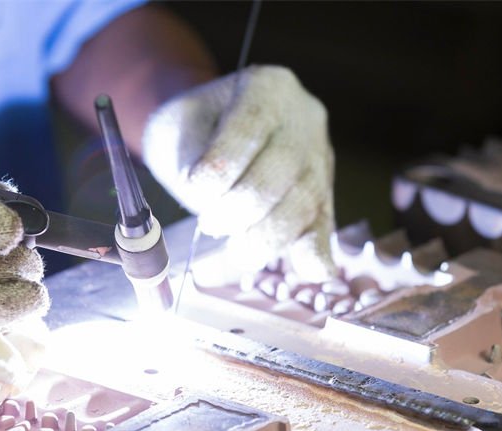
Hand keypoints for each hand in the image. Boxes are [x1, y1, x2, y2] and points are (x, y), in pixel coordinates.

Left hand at [142, 65, 335, 281]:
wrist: (211, 130)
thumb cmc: (192, 129)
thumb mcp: (177, 128)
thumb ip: (191, 158)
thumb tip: (207, 201)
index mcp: (268, 87)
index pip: (251, 127)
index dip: (222, 166)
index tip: (194, 189)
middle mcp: (304, 119)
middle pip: (282, 171)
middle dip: (240, 208)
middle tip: (210, 224)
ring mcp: (319, 157)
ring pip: (304, 204)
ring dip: (264, 238)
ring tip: (230, 256)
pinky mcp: (323, 194)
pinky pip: (324, 225)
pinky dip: (315, 252)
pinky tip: (309, 271)